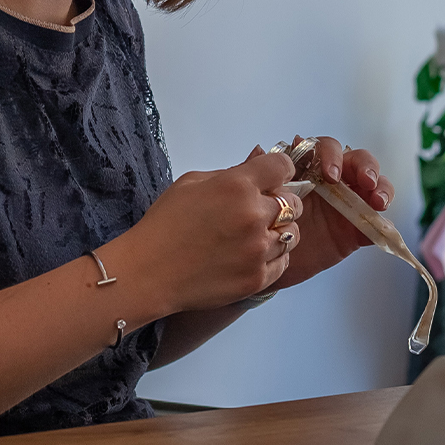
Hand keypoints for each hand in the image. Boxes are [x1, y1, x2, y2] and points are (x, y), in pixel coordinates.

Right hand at [121, 150, 305, 314]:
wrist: (150, 272)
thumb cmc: (164, 223)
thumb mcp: (190, 183)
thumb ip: (228, 175)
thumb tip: (254, 172)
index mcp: (236, 186)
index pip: (282, 166)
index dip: (279, 170)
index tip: (271, 178)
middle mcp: (254, 215)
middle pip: (294, 202)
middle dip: (280, 203)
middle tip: (260, 210)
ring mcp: (259, 250)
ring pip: (292, 234)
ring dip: (278, 232)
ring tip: (254, 236)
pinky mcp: (258, 278)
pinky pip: (283, 261)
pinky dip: (273, 257)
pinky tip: (251, 255)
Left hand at [265, 135, 395, 289]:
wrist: (261, 262)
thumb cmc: (258, 224)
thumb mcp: (253, 197)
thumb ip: (257, 173)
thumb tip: (260, 149)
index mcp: (306, 168)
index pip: (325, 148)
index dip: (331, 154)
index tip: (330, 174)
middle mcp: (330, 181)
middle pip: (356, 161)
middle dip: (365, 166)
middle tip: (365, 181)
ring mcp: (346, 205)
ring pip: (373, 186)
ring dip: (381, 188)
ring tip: (378, 201)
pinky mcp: (355, 231)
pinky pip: (376, 223)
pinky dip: (382, 223)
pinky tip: (379, 225)